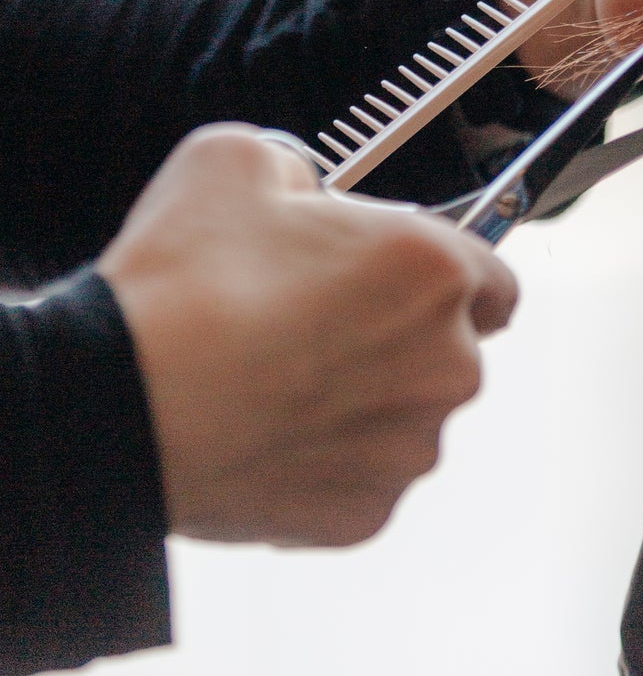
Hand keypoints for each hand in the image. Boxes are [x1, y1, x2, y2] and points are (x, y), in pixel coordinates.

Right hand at [99, 125, 515, 546]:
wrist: (118, 407)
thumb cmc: (181, 288)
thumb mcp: (238, 160)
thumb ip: (300, 172)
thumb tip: (302, 193)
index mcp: (433, 270)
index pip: (491, 275)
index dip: (438, 272)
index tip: (398, 277)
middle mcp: (446, 364)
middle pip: (447, 348)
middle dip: (393, 335)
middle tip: (311, 322)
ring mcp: (407, 448)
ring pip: (404, 417)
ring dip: (361, 400)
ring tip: (275, 381)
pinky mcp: (363, 515)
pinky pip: (359, 478)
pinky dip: (324, 462)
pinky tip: (264, 432)